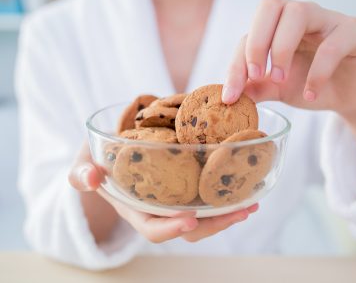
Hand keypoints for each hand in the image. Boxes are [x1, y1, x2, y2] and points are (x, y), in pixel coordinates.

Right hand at [68, 143, 257, 242]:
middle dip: (214, 224)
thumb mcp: (84, 164)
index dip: (170, 228)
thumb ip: (82, 174)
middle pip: (188, 227)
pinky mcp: (185, 183)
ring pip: (203, 214)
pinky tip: (244, 185)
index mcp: (135, 208)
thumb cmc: (97, 159)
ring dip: (228, 212)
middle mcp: (158, 208)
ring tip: (251, 202)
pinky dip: (225, 193)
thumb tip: (93, 178)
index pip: (152, 228)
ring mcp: (174, 197)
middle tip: (240, 211)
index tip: (190, 220)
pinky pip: (207, 194)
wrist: (113, 149)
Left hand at [222, 0, 355, 178]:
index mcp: (277, 27)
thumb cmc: (310, 86)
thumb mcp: (277, 89)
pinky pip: (332, 44)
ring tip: (281, 80)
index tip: (231, 96)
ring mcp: (328, 20)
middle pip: (270, 7)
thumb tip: (227, 96)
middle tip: (258, 76)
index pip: (248, 36)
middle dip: (257, 43)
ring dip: (282, 48)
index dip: (236, 64)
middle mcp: (300, 15)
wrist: (348, 97)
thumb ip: (255, 88)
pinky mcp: (354, 32)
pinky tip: (310, 93)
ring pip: (298, 13)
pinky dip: (318, 72)